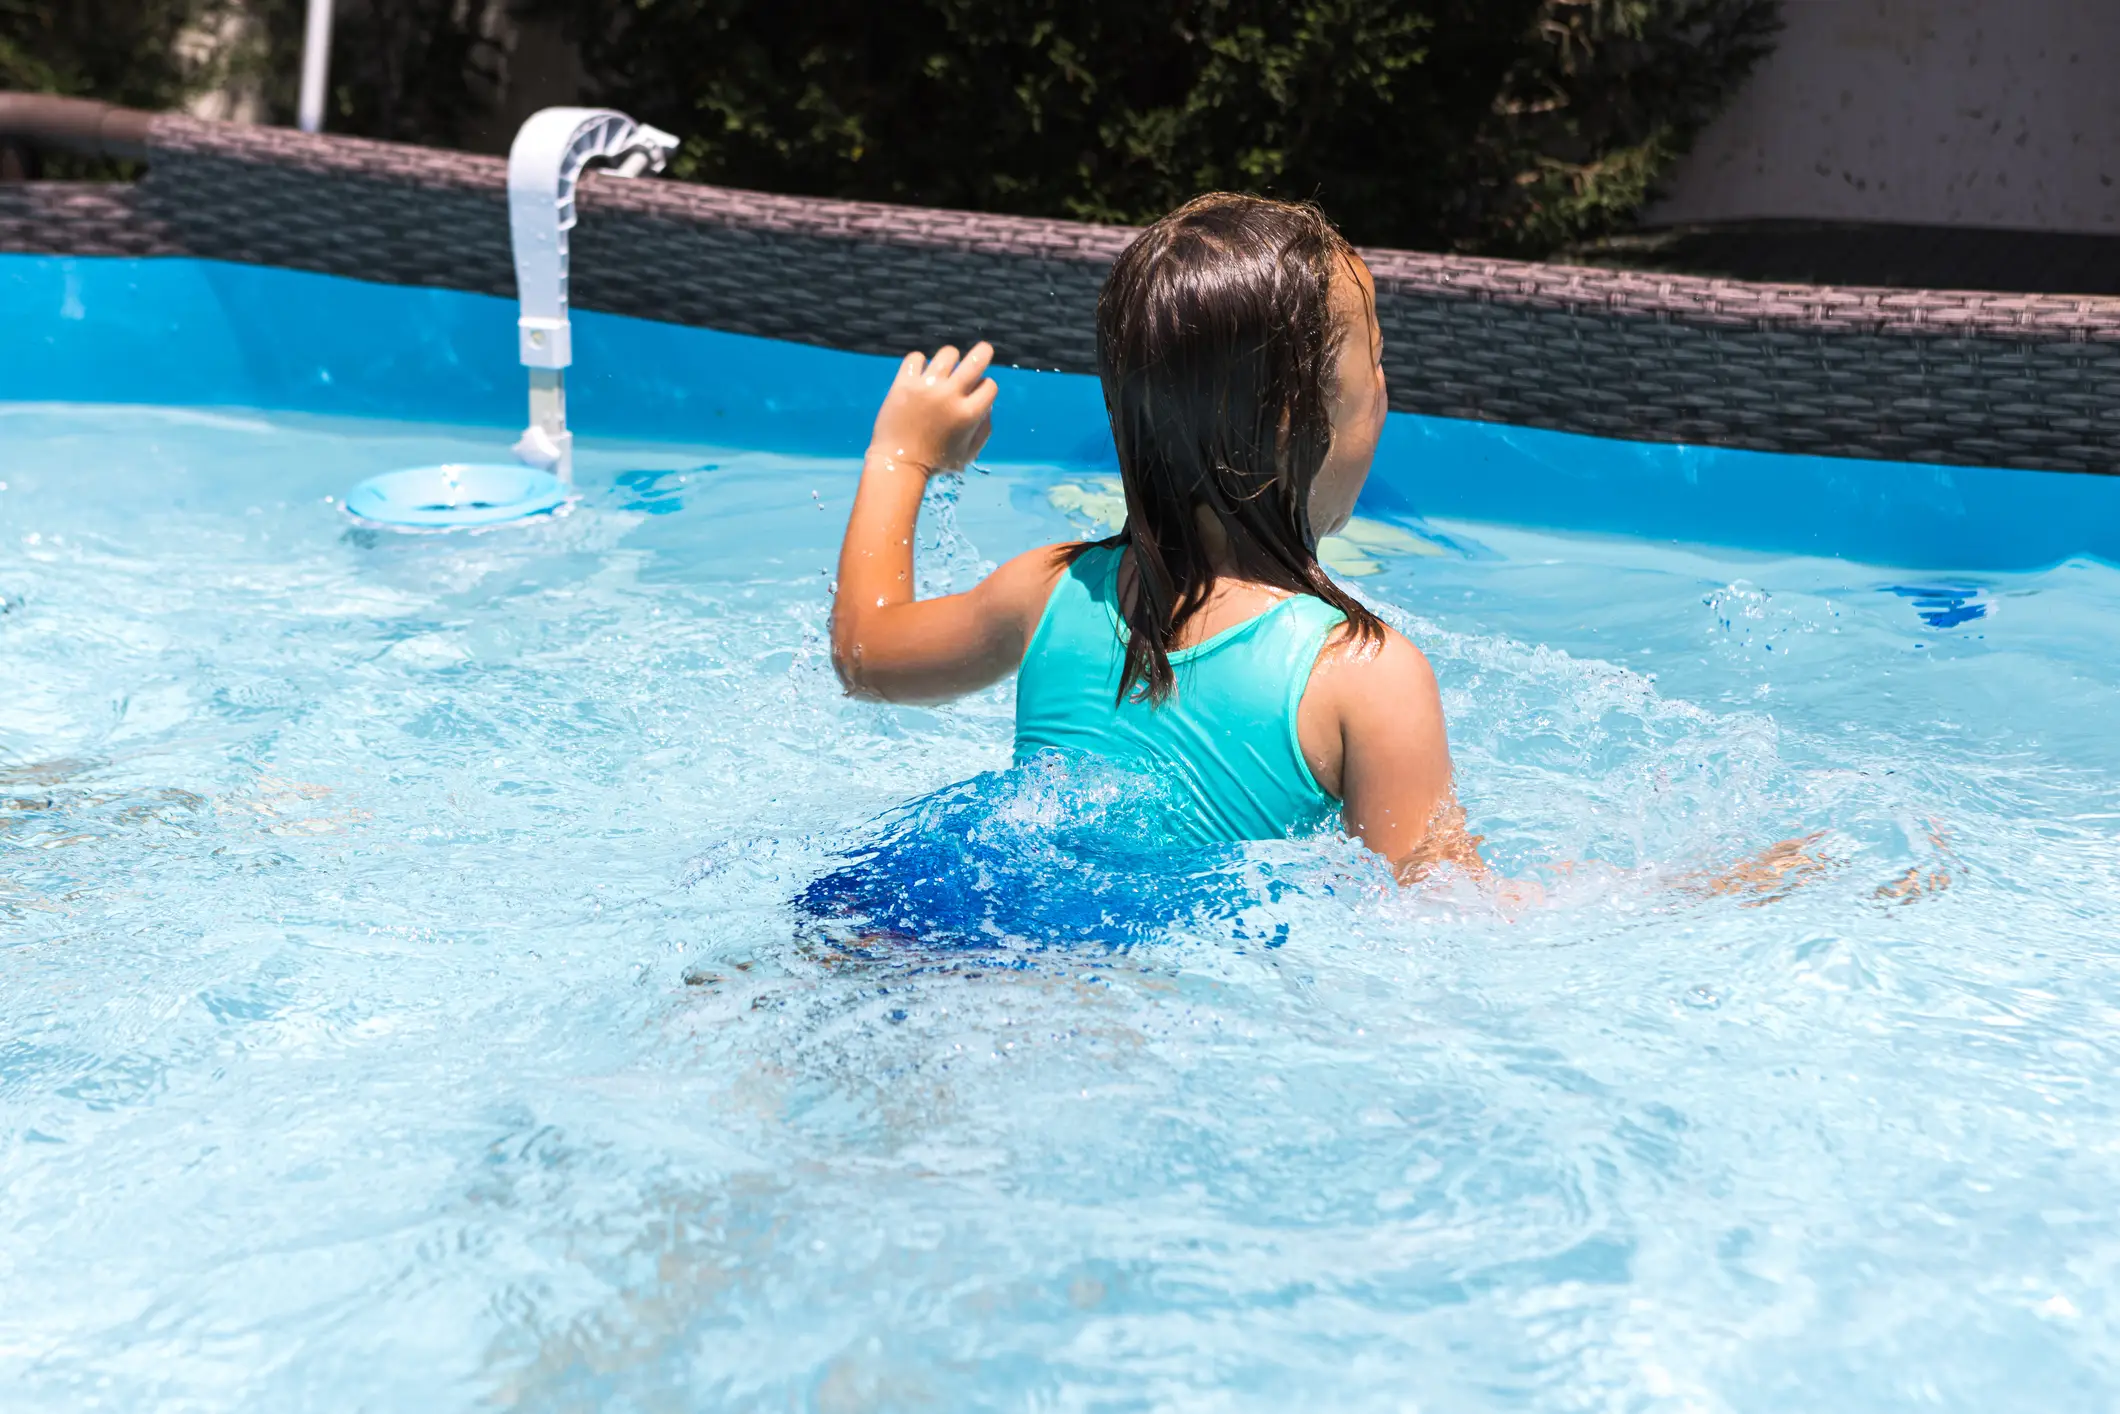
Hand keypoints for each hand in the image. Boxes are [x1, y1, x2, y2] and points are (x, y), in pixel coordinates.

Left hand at [868, 342, 998, 473]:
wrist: (899, 463)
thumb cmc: (937, 461)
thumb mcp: (969, 452)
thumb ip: (985, 428)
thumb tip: (987, 404)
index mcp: (969, 414)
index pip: (989, 385)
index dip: (986, 387)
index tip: (977, 393)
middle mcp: (950, 396)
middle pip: (976, 359)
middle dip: (983, 352)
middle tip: (983, 351)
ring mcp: (926, 387)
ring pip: (948, 354)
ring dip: (950, 360)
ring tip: (944, 370)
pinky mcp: (904, 383)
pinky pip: (916, 358)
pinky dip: (920, 363)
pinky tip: (920, 374)